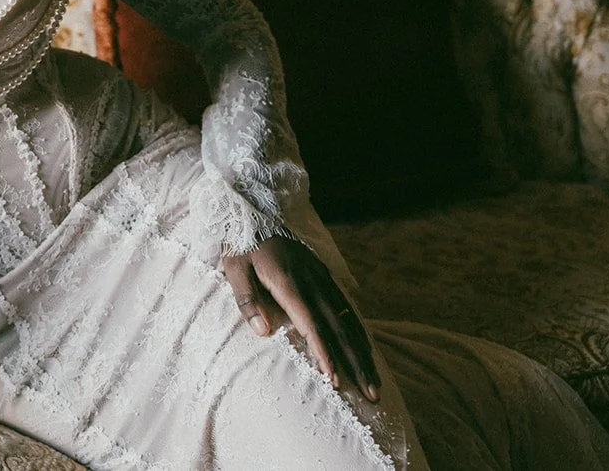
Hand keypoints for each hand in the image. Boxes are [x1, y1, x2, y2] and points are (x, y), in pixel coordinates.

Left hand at [223, 237, 380, 401]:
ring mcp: (322, 280)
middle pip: (338, 329)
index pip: (311, 325)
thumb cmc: (242, 246)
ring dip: (363, 353)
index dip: (324, 353)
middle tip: (371, 395)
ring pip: (348, 321)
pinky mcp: (325, 277)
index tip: (334, 379)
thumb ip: (247, 300)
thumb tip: (263, 332)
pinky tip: (366, 351)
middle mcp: (313, 283)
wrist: (255, 212)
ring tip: (374, 382)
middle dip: (355, 363)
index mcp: (290, 283)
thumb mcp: (234, 270)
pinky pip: (347, 309)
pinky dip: (359, 333)